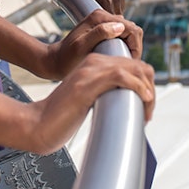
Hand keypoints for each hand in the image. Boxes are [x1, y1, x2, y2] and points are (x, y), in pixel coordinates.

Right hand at [23, 54, 154, 153]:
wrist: (37, 125)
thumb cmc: (60, 118)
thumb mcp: (88, 100)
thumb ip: (104, 94)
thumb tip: (128, 103)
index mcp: (93, 64)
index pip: (132, 65)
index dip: (145, 84)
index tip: (145, 106)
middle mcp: (93, 63)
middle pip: (137, 65)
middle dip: (150, 87)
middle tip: (148, 112)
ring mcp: (89, 71)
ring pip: (134, 69)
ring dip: (147, 91)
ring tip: (146, 112)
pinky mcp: (87, 84)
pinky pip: (122, 77)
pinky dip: (138, 87)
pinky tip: (142, 101)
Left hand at [39, 8, 143, 78]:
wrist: (54, 61)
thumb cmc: (66, 58)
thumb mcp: (81, 46)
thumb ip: (99, 33)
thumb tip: (119, 27)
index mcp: (99, 17)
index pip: (131, 28)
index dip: (135, 46)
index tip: (130, 61)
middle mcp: (102, 16)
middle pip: (132, 29)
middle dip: (135, 46)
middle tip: (129, 63)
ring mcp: (102, 22)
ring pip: (128, 32)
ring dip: (131, 46)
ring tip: (124, 61)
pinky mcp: (101, 29)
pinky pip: (121, 36)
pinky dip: (125, 46)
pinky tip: (118, 57)